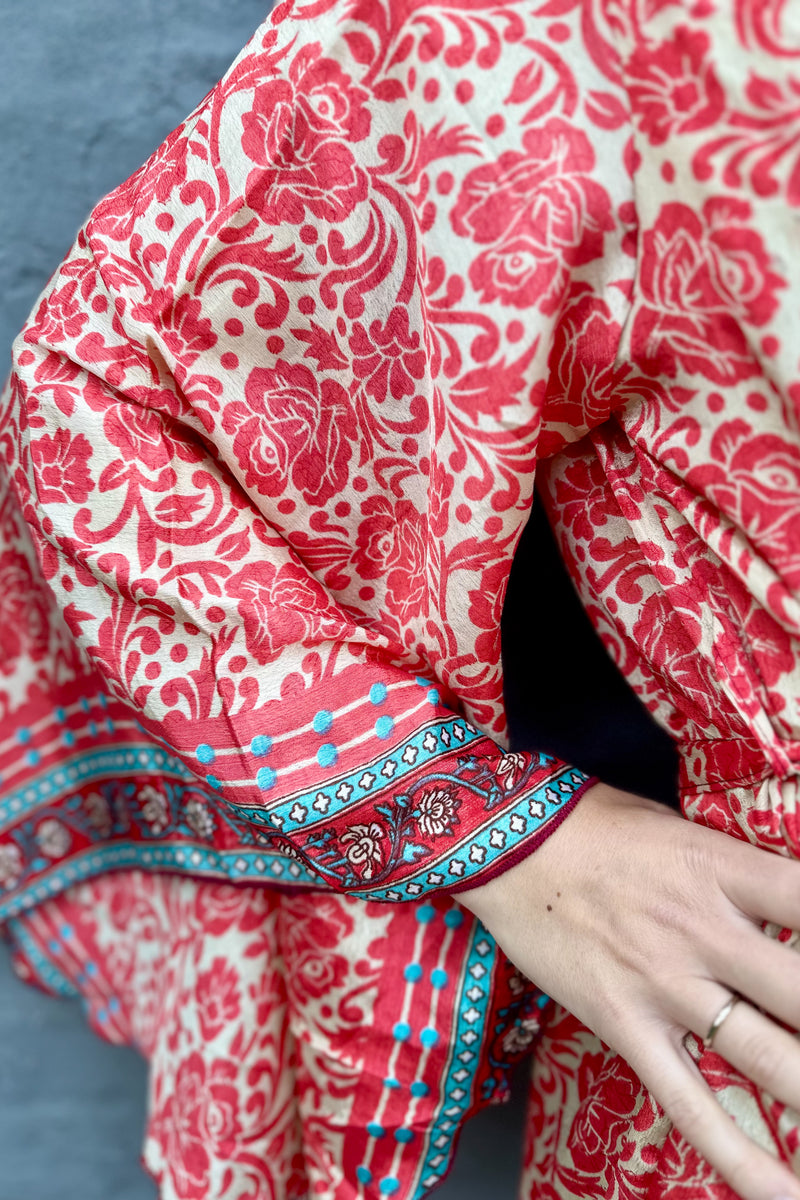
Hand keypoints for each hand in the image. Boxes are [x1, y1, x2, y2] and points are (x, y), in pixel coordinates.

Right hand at [458, 782, 799, 1199]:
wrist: (501, 843)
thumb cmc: (592, 823)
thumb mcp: (677, 827)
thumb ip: (735, 869)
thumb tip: (788, 907)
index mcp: (719, 868)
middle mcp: (703, 931)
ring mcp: (665, 985)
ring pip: (768, 1059)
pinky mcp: (626, 1026)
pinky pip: (689, 1102)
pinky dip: (739, 1156)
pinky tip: (780, 1192)